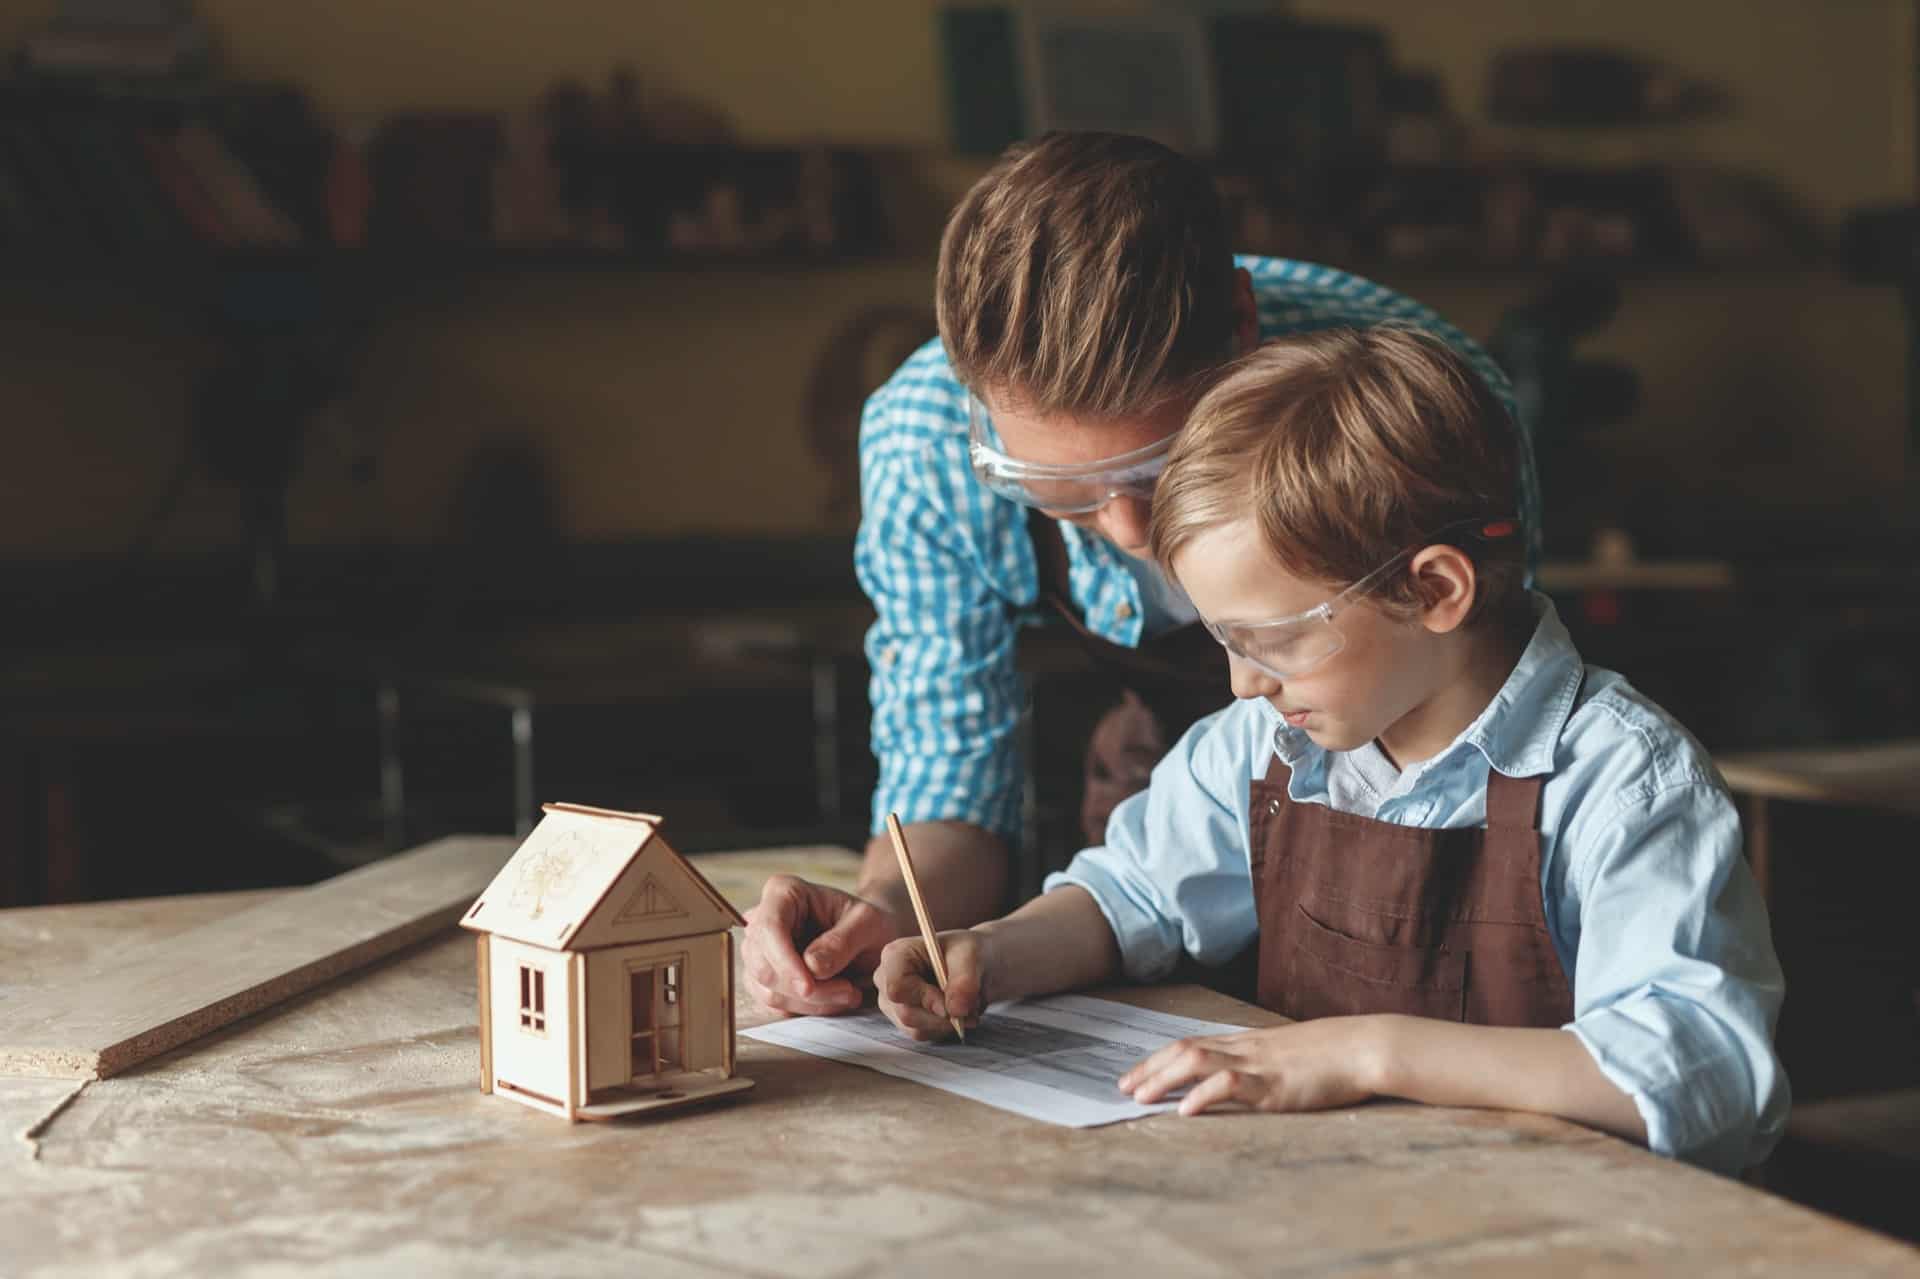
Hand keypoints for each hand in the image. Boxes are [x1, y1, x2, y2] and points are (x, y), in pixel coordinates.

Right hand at [741, 875, 903, 1016]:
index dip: (784, 962)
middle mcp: (762, 919)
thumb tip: (811, 966)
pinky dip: (806, 1009)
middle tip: (848, 992)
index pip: (769, 929)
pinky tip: (834, 999)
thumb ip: (842, 941)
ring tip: (849, 993)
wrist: (869, 937)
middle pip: (764, 965)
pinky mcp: (764, 978)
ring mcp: (759, 951)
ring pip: (768, 990)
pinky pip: (775, 1004)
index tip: (809, 988)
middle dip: (804, 989)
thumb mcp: (869, 923)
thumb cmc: (868, 922)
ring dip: (810, 1003)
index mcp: (783, 892)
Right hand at [874, 929, 988, 1040]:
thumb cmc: (965, 951)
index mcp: (895, 955)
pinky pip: (922, 1034)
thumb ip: (964, 981)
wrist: (975, 962)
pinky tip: (955, 1012)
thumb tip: (956, 1010)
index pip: (897, 987)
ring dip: (946, 1023)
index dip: (925, 999)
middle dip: (942, 1016)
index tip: (951, 1005)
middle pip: (906, 1013)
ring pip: (915, 1028)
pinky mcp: (903, 1019)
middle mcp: (887, 980)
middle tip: (970, 1009)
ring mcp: (892, 1002)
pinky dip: (944, 1028)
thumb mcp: (970, 956)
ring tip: (967, 1006)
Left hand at [1117, 1017, 1388, 1116]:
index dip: (1157, 1059)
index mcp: (1246, 1042)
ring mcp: (1258, 1065)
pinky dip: (1204, 1095)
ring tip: (1141, 1097)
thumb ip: (1257, 1063)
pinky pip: (1232, 1085)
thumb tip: (1232, 1079)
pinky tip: (1186, 1110)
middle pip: (1184, 1050)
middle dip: (1150, 1069)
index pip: (1189, 1043)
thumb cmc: (1330, 1054)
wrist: (1365, 1046)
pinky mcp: (1275, 1085)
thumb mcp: (1285, 1055)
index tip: (1132, 1075)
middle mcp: (1245, 1048)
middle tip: (1123, 1089)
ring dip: (1165, 1079)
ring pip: (1198, 1061)